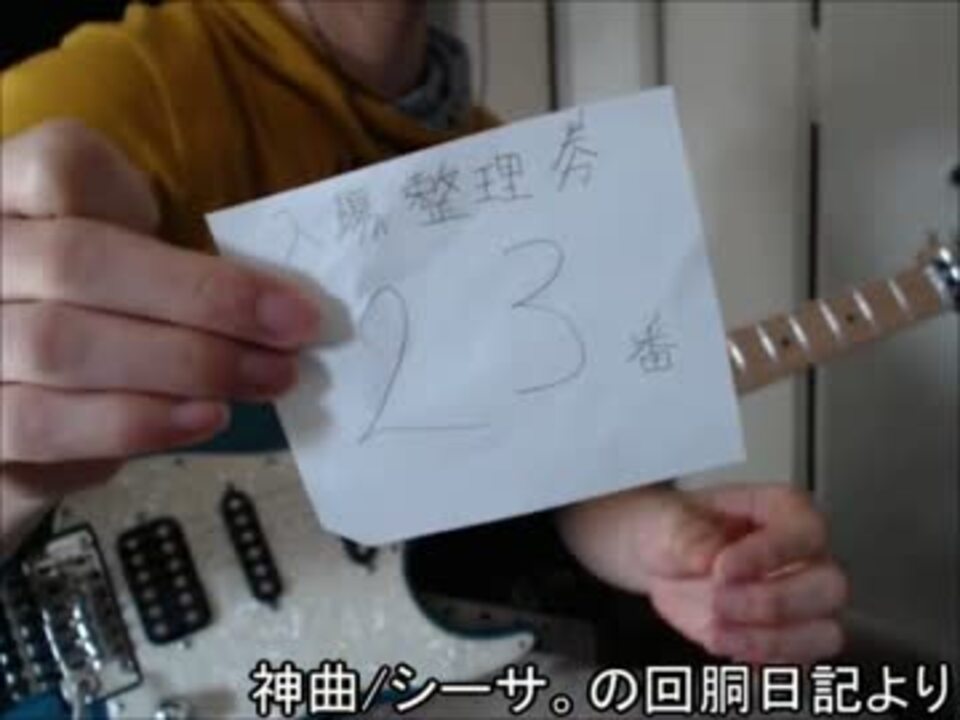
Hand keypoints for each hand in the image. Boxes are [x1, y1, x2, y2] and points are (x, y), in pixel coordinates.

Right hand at [1, 120, 321, 553]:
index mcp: (4, 197)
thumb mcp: (120, 264)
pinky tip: (205, 419)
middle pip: (77, 262)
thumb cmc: (88, 317)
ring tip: (268, 379)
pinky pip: (43, 424)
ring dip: (188, 366)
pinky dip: (137, 422)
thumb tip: (278, 298)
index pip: (60, 164)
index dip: (151, 201)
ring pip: (62, 346)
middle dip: (207, 301)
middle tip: (295, 333)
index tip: (228, 242)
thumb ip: (165, 261)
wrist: (16, 401)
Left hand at [558, 483, 847, 663]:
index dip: (770, 554)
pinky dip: (765, 664)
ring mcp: (804, 602)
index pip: (805, 531)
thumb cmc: (674, 528)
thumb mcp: (670, 520)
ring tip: (716, 632)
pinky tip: (729, 648)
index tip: (721, 567)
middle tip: (718, 602)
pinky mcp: (788, 639)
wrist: (655, 558)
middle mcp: (807, 556)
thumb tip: (709, 554)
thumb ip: (690, 535)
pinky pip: (799, 663)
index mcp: (785, 511)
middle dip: (772, 602)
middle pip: (828, 587)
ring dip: (770, 641)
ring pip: (823, 633)